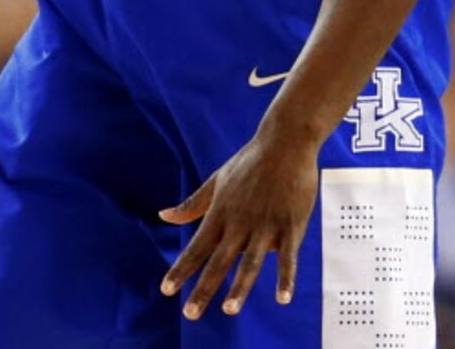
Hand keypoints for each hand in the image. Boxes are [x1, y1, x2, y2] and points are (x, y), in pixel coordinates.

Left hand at [159, 119, 318, 318]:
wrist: (285, 141)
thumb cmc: (249, 162)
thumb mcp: (217, 180)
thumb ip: (192, 204)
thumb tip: (163, 215)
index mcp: (221, 212)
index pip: (197, 246)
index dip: (181, 268)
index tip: (166, 290)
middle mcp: (240, 222)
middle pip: (219, 261)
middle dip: (203, 288)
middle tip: (189, 314)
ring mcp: (266, 224)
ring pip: (250, 262)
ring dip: (240, 287)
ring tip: (229, 309)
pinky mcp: (290, 225)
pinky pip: (288, 257)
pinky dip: (285, 277)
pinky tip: (282, 298)